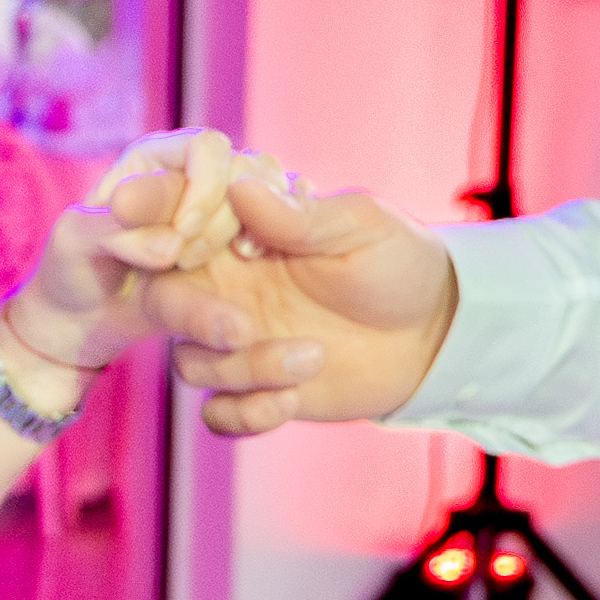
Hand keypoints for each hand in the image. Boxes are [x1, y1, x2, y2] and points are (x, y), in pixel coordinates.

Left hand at [0, 128, 243, 377]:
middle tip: (183, 259)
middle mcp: (192, 174)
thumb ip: (115, 231)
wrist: (87, 318)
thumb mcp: (74, 243)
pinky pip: (275, 229)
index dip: (203, 188)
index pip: (205, 148)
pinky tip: (244, 264)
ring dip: (242, 234)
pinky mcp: (236, 244)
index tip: (180, 236)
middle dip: (220, 220)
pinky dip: (268, 245)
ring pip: (265, 198)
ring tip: (193, 266)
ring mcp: (219, 209)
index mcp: (153, 157)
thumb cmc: (74, 269)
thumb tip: (169, 244)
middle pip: (244, 171)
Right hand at [154, 162, 459, 433]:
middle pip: (164, 302)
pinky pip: (216, 412)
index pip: (176, 231)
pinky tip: (292, 401)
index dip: (169, 241)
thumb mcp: (359, 226)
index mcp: (240, 236)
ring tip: (314, 357)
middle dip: (193, 318)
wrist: (435, 334)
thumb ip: (298, 215)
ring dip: (246, 369)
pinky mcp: (256, 390)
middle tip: (241, 328)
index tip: (198, 252)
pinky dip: (245, 413)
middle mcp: (227, 289)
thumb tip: (238, 185)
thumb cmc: (398, 263)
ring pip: (192, 363)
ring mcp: (237, 343)